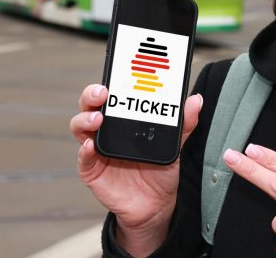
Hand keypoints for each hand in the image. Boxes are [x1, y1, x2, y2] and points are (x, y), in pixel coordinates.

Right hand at [69, 84, 202, 254]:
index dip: (112, 81)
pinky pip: (83, 158)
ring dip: (86, 119)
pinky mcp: (91, 170)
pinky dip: (83, 150)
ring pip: (80, 127)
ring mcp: (96, 149)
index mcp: (123, 119)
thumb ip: (183, 124)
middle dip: (92, 94)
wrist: (155, 204)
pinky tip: (89, 146)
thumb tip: (196, 100)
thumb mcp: (174, 146)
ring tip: (98, 118)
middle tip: (103, 92)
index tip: (119, 72)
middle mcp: (106, 130)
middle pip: (89, 105)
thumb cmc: (160, 170)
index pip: (112, 95)